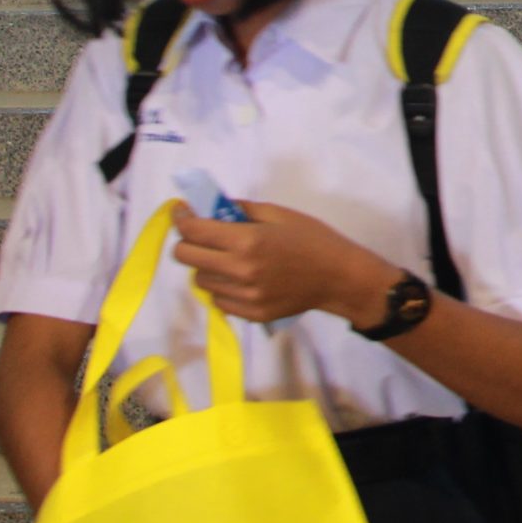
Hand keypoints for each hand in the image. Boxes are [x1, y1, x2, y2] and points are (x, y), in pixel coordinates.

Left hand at [173, 202, 381, 325]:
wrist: (339, 278)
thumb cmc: (313, 239)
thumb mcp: (280, 214)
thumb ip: (242, 210)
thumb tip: (210, 209)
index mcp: (247, 241)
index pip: (194, 231)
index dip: (182, 218)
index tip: (182, 212)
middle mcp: (239, 270)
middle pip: (186, 257)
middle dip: (188, 241)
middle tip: (202, 236)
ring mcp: (243, 296)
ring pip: (199, 280)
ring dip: (206, 266)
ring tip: (227, 260)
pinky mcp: (249, 314)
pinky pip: (217, 300)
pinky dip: (222, 287)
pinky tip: (240, 279)